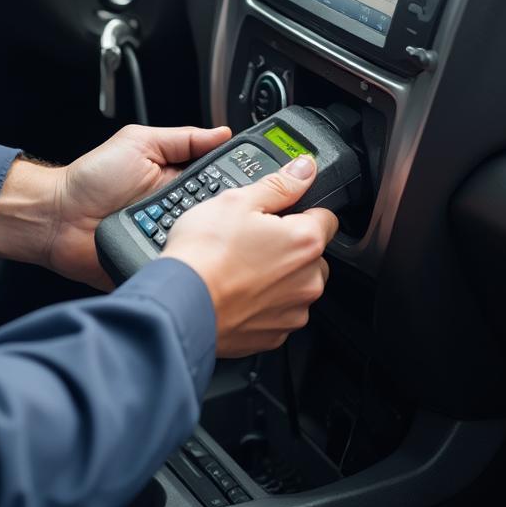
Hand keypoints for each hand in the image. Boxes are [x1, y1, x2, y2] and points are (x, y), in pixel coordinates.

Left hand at [47, 124, 233, 289]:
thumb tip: (221, 132)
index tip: (249, 180)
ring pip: (204, 243)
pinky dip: (184, 261)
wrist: (58, 218)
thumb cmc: (91, 180)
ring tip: (195, 228)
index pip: (220, 182)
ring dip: (202, 236)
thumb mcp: (138, 143)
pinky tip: (183, 254)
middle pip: (218, 215)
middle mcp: (178, 211)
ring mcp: (169, 239)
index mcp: (178, 181)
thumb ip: (181, 138)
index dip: (235, 182)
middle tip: (212, 204)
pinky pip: (181, 267)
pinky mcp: (158, 263)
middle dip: (220, 211)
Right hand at [162, 155, 338, 356]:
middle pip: (311, 253)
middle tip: (248, 240)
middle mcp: (308, 280)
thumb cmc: (204, 254)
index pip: (326, 216)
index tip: (277, 214)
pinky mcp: (275, 336)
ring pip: (295, 285)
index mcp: (305, 241)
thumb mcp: (236, 201)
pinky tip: (234, 290)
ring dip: (275, 276)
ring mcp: (293, 311)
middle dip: (287, 245)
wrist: (179, 304)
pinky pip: (277, 312)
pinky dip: (261, 303)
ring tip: (236, 267)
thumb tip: (304, 169)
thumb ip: (278, 185)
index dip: (300, 210)